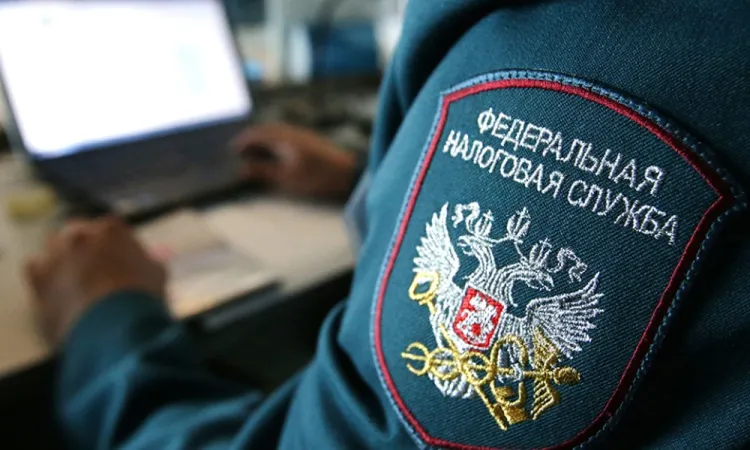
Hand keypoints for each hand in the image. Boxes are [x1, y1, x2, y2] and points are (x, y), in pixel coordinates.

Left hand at [25, 217, 166, 346]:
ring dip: (64, 258)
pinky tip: (57, 289)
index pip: (112, 228)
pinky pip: (37, 269)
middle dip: (86, 246)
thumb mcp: (157, 274)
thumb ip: (148, 261)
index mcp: (111, 230)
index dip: (116, 244)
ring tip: (75, 280)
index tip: (121, 258)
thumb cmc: (141, 297)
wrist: (113, 326)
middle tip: (95, 266)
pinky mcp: (39, 276)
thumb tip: (150, 259)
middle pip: (79, 233)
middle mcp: (80, 235)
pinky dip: (45, 275)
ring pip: (55, 248)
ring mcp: (57, 253)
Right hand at [232, 124, 357, 198]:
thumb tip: (242, 168)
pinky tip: (276, 152)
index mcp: (283, 138)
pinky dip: (274, 140)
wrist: (346, 172)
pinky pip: (285, 134)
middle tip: (241, 150)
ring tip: (255, 152)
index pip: (257, 134)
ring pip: (276, 131)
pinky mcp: (309, 139)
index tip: (232, 149)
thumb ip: (263, 171)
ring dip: (263, 138)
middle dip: (251, 138)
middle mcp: (291, 131)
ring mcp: (302, 134)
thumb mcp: (286, 178)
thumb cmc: (316, 177)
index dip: (243, 141)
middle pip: (265, 129)